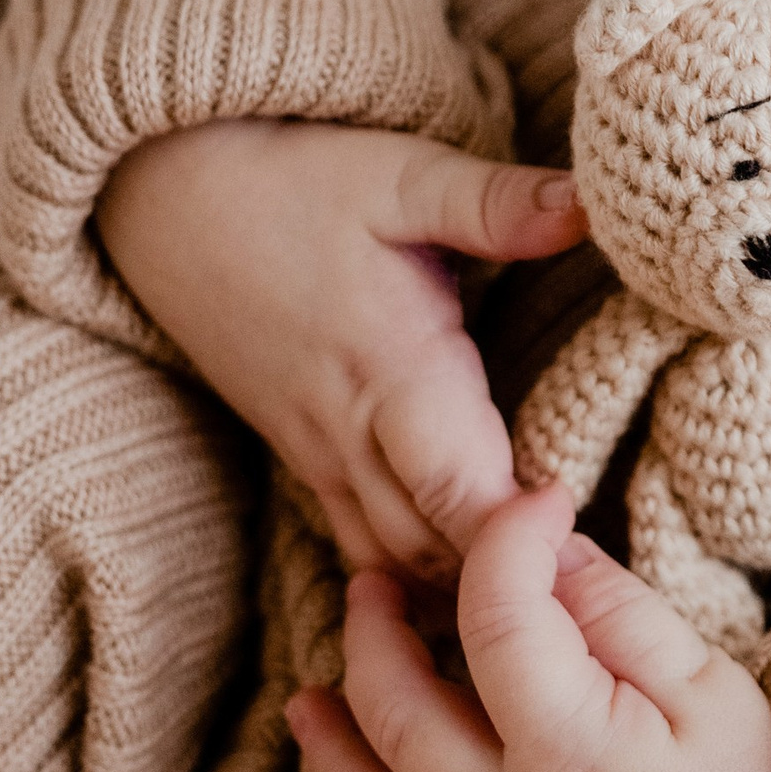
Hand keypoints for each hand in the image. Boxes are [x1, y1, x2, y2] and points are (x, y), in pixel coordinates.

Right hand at [98, 122, 587, 579]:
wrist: (173, 197)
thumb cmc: (300, 182)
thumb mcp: (405, 176)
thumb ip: (497, 204)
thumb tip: (592, 208)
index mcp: (390, 368)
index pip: (460, 493)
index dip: (523, 537)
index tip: (587, 546)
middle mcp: (349, 432)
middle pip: (434, 551)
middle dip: (512, 580)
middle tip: (597, 593)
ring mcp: (318, 454)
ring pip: (393, 564)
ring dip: (464, 586)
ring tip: (552, 595)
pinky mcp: (304, 457)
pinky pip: (360, 546)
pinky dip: (416, 576)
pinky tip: (475, 582)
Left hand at [283, 483, 770, 771]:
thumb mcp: (715, 687)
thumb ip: (617, 616)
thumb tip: (548, 551)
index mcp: (569, 746)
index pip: (496, 616)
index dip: (504, 540)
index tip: (534, 504)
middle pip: (401, 717)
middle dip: (372, 637)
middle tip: (372, 585)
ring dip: (332, 760)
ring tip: (306, 705)